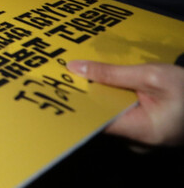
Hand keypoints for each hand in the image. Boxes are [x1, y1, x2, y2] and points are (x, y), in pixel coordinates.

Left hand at [68, 60, 183, 146]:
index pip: (95, 123)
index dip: (76, 105)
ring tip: (82, 76)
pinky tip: (104, 85)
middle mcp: (137, 142)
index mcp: (141, 132)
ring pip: (109, 116)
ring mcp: (141, 139)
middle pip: (101, 118)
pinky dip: (112, 101)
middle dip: (87, 97)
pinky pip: (120, 116)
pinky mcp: (143, 132)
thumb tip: (76, 68)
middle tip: (67, 75)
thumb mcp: (151, 75)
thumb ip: (111, 73)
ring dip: (100, 97)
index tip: (58, 89)